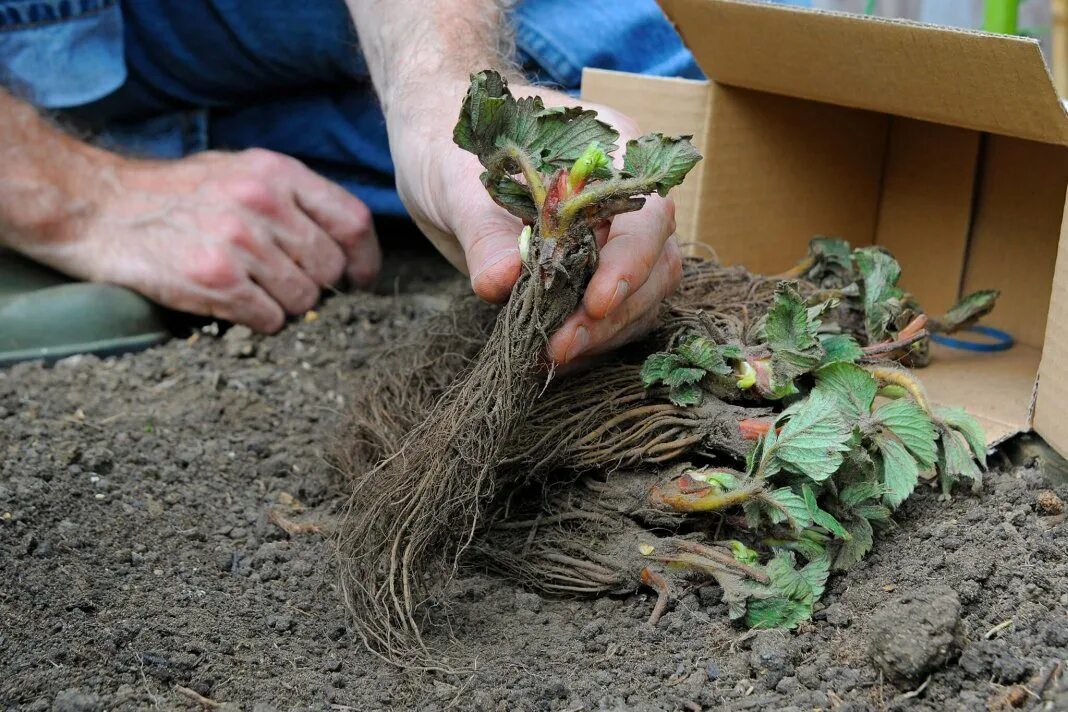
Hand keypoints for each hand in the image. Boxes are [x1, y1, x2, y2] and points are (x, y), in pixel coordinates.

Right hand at [14, 148, 378, 332]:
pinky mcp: (216, 280)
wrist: (100, 208)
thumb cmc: (175, 195)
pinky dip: (260, 321)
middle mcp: (263, 203)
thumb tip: (344, 245)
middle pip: (330, 267)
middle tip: (288, 285)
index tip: (359, 278)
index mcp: (276, 172)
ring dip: (286, 306)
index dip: (364, 258)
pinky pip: (270, 319)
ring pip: (303, 299)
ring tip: (253, 290)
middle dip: (317, 286)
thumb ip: (292, 199)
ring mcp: (240, 242)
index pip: (352, 221)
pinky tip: (235, 304)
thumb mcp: (239, 172)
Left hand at [387, 81, 681, 364]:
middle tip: (561, 346)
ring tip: (550, 356)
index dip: (630, 262)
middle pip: (656, 265)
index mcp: (613, 155)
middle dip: (613, 314)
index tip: (596, 303)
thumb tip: (503, 284)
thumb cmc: (454, 152)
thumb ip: (485, 235)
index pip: (647, 215)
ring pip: (642, 299)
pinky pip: (614, 317)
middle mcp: (627, 201)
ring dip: (603, 335)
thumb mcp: (460, 188)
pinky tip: (550, 356)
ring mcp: (618, 241)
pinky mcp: (594, 277)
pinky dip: (588, 342)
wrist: (438, 158)